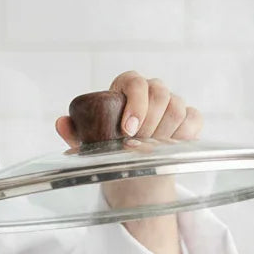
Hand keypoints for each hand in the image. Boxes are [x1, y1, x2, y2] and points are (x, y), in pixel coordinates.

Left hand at [55, 71, 202, 146]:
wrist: (132, 171)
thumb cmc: (109, 146)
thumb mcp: (89, 141)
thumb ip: (75, 130)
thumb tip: (61, 122)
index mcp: (125, 86)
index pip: (135, 82)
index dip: (135, 104)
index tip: (127, 130)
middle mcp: (151, 89)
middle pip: (160, 94)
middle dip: (149, 123)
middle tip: (136, 144)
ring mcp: (173, 102)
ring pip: (177, 108)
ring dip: (163, 133)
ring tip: (148, 148)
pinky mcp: (189, 118)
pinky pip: (193, 120)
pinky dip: (182, 135)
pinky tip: (168, 147)